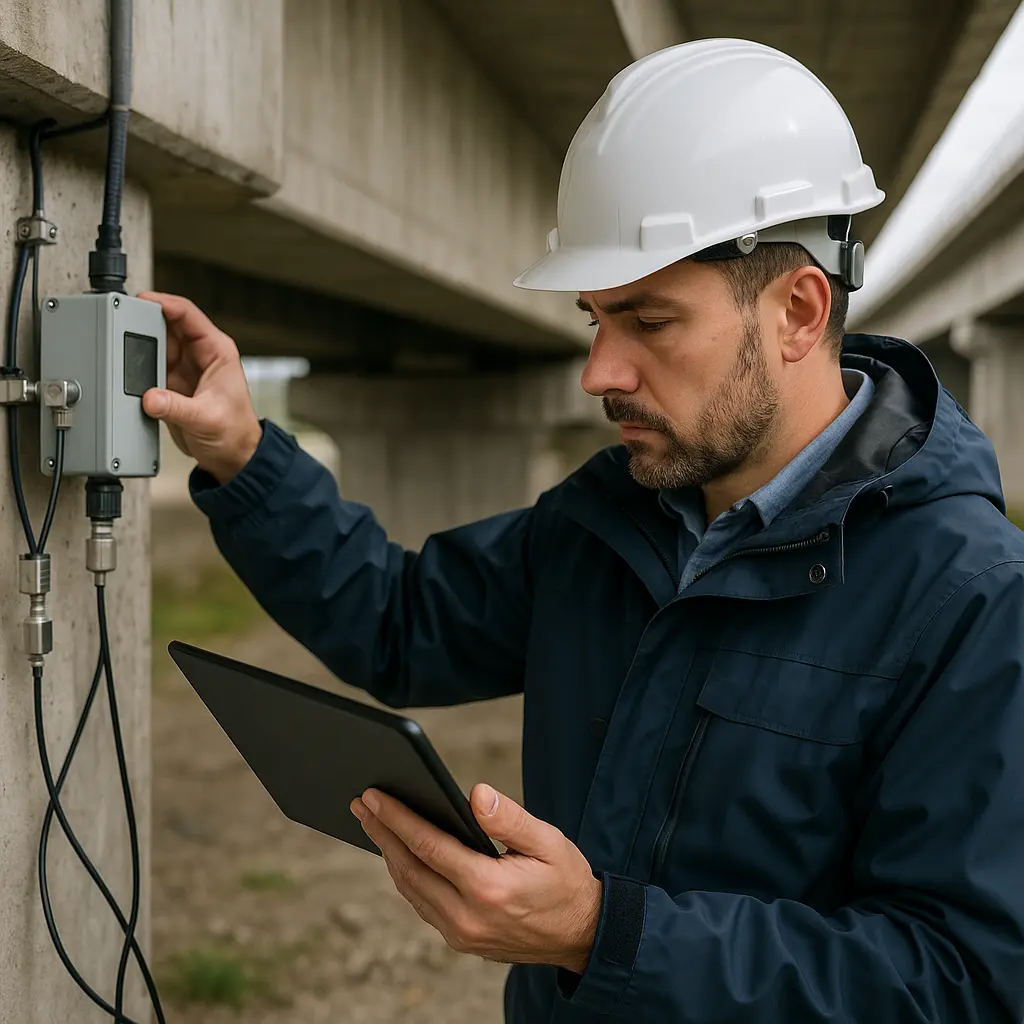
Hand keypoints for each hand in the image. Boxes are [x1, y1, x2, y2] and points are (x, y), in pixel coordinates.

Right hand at [138, 291, 262, 483]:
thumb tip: (151, 398)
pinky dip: (136, 368)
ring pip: (154, 345)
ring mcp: (183, 369)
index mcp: (217, 352)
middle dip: (143, 323)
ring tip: (119, 347)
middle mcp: (199, 356)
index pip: (188, 315)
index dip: (163, 303)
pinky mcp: (170, 385)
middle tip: (120, 324)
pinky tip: (125, 371)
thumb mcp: (206, 418)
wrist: (231, 458)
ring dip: (138, 347)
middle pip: (165, 326)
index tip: (141, 301)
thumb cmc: (235, 433)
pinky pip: (147, 367)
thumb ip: (176, 407)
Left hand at [351, 784, 601, 972]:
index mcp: (487, 888)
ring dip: (389, 854)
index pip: (429, 846)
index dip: (397, 819)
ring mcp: (461, 934)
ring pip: (411, 889)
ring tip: (372, 822)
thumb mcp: (547, 841)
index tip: (373, 796)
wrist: (582, 934)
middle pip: (409, 868)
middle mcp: (467, 916)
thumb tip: (475, 793)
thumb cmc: (566, 880)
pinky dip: (407, 875)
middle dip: (381, 832)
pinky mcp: (461, 940)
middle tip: (359, 803)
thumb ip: (509, 817)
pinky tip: (399, 853)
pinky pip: (423, 903)